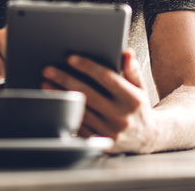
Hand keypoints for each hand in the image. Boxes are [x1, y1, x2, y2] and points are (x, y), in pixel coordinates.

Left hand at [41, 49, 158, 153]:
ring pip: (80, 110)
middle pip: (88, 93)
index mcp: (133, 99)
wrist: (148, 137)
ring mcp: (110, 131)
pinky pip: (79, 125)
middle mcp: (122, 116)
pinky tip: (58, 102)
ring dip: (61, 96)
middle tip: (48, 70)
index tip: (70, 58)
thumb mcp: (140, 87)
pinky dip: (67, 112)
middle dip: (65, 80)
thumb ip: (132, 70)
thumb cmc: (139, 107)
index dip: (87, 67)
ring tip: (47, 84)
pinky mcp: (101, 142)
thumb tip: (126, 53)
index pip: (107, 78)